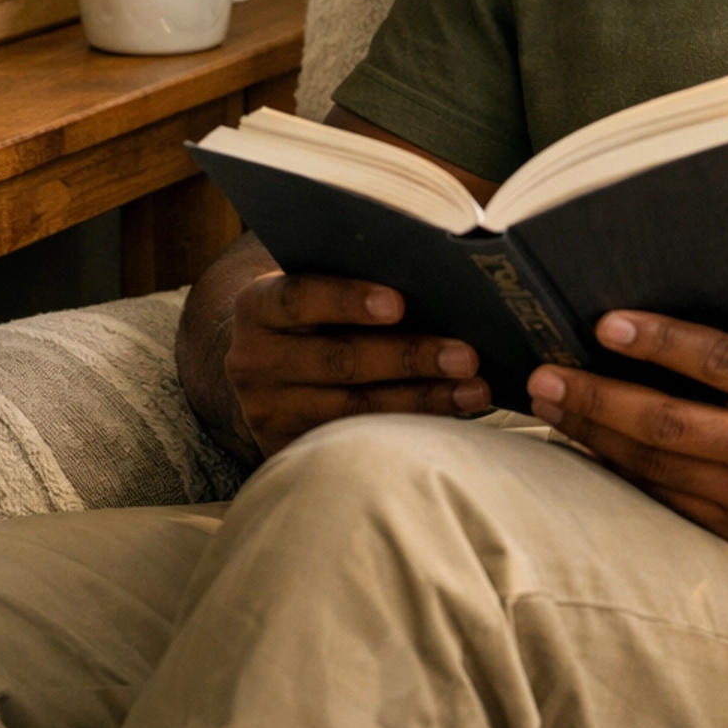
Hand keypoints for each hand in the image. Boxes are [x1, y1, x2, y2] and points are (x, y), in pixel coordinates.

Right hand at [225, 270, 490, 457]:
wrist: (267, 365)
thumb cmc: (316, 309)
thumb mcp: (318, 284)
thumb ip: (358, 275)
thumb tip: (443, 277)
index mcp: (258, 306)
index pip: (299, 297)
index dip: (348, 300)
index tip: (399, 303)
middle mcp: (253, 361)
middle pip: (339, 360)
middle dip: (409, 357)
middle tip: (467, 355)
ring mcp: (268, 413)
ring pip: (353, 409)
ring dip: (422, 400)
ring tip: (475, 390)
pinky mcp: (288, 451)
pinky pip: (355, 443)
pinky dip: (409, 430)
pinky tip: (450, 416)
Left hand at [528, 310, 727, 555]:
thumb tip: (672, 302)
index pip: (721, 361)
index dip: (660, 341)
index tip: (605, 322)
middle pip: (671, 423)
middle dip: (599, 397)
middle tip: (544, 373)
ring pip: (658, 467)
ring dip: (595, 434)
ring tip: (550, 403)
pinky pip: (668, 499)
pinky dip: (622, 470)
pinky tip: (588, 444)